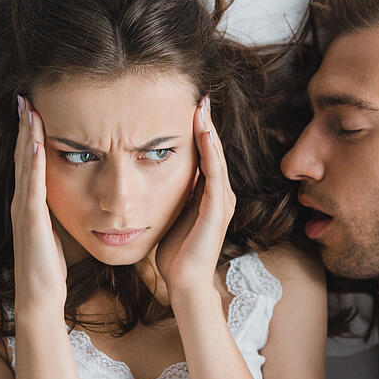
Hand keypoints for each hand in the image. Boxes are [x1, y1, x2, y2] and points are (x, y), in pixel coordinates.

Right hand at [11, 95, 66, 306]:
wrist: (39, 296)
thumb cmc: (50, 267)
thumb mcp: (57, 230)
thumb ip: (58, 211)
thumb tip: (75, 195)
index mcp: (30, 203)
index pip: (30, 161)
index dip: (30, 135)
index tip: (34, 109)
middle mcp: (23, 202)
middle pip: (23, 156)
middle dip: (24, 126)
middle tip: (24, 97)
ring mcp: (24, 210)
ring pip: (25, 165)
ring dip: (27, 136)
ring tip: (28, 109)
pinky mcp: (31, 221)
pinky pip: (33, 186)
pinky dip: (33, 163)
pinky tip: (36, 143)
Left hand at [156, 96, 235, 297]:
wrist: (184, 281)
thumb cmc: (176, 250)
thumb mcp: (172, 212)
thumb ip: (174, 193)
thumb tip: (156, 173)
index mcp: (209, 193)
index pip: (206, 154)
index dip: (199, 130)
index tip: (191, 105)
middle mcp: (220, 194)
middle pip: (213, 151)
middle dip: (206, 123)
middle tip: (200, 97)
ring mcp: (221, 201)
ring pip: (216, 158)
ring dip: (209, 131)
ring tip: (201, 108)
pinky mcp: (216, 210)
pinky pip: (214, 176)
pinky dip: (210, 154)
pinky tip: (204, 135)